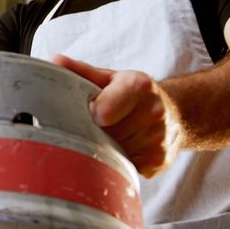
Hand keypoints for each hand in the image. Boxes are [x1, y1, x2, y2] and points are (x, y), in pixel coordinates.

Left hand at [52, 55, 179, 177]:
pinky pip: (125, 168)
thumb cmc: (133, 94)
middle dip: (97, 133)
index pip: (103, 112)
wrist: (174, 112)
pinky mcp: (159, 161)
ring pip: (114, 154)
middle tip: (101, 126)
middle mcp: (154, 111)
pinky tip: (127, 149)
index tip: (92, 113)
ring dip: (108, 149)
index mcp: (139, 85)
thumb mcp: (110, 78)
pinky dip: (120, 162)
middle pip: (106, 135)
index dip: (91, 115)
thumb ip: (81, 71)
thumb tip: (55, 61)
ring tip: (115, 136)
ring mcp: (158, 139)